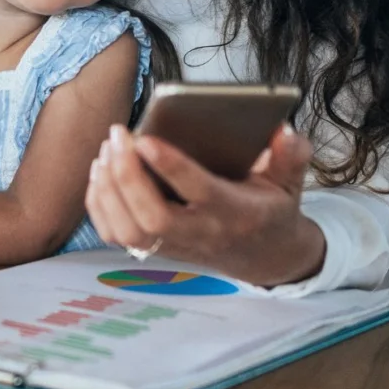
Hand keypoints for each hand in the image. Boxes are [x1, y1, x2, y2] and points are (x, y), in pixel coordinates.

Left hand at [85, 123, 326, 287]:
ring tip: (107, 149)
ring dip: (109, 189)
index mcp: (234, 213)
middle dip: (127, 176)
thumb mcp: (289, 182)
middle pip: (153, 217)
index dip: (170, 167)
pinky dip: (99, 205)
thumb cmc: (269, 209)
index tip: (146, 139)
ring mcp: (175, 246)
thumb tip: (283, 132)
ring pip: (129, 230)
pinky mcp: (154, 250)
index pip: (198, 192)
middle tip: (117, 136)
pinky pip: (115, 236)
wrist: (264, 256)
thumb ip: (290, 157)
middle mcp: (201, 233)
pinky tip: (99, 172)